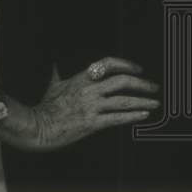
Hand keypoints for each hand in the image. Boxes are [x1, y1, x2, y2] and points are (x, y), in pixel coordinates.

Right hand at [25, 57, 159, 151]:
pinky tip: (143, 115)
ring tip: (155, 103)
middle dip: (142, 84)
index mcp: (82, 78)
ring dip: (143, 101)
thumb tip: (55, 63)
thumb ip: (58, 73)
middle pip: (123, 81)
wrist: (37, 127)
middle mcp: (90, 90)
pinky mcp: (92, 123)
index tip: (138, 68)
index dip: (126, 64)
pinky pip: (117, 118)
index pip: (109, 63)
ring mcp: (92, 107)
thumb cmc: (44, 107)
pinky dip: (133, 116)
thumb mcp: (53, 84)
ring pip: (124, 101)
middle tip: (153, 87)